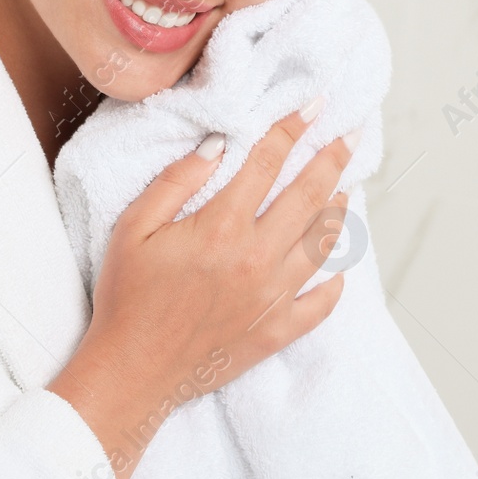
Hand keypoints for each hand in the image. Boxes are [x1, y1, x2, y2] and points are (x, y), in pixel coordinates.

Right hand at [46, 100, 354, 478]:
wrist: (132, 371)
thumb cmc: (127, 298)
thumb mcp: (134, 227)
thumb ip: (177, 181)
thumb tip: (219, 146)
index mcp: (221, 227)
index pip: (268, 163)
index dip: (293, 129)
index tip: (314, 106)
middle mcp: (256, 258)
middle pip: (309, 197)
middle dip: (333, 160)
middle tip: (350, 136)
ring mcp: (272, 297)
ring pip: (323, 245)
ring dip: (338, 212)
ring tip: (345, 191)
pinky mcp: (276, 331)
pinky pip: (322, 305)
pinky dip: (335, 284)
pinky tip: (336, 271)